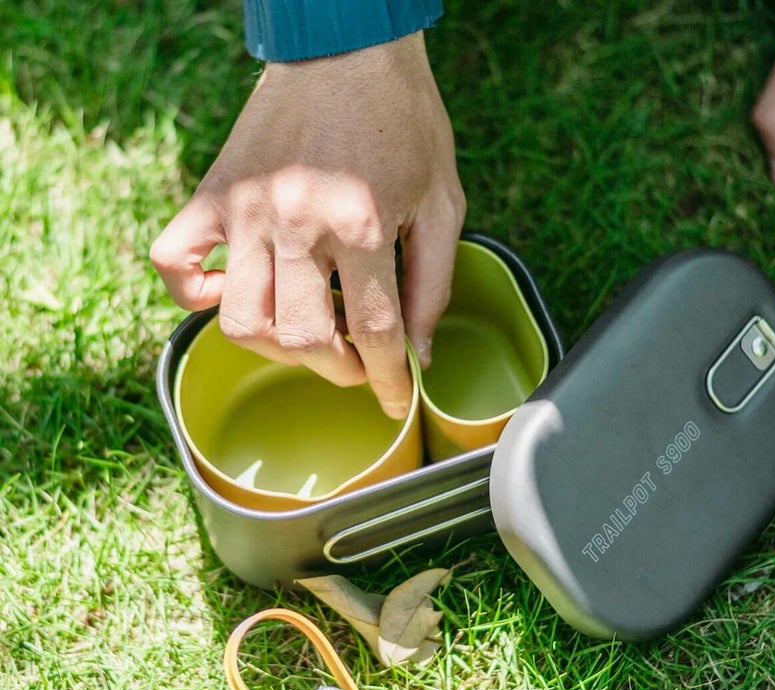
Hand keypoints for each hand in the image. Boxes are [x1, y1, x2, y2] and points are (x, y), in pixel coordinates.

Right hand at [150, 32, 465, 418]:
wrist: (347, 46)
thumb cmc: (404, 121)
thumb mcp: (442, 202)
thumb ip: (433, 283)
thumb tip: (420, 352)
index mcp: (360, 224)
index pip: (375, 333)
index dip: (389, 380)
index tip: (393, 400)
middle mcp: (296, 223)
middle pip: (302, 339)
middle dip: (338, 370)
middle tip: (357, 362)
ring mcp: (245, 209)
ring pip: (240, 321)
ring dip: (276, 347)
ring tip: (306, 332)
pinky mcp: (214, 193)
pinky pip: (174, 261)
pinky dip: (194, 293)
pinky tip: (233, 291)